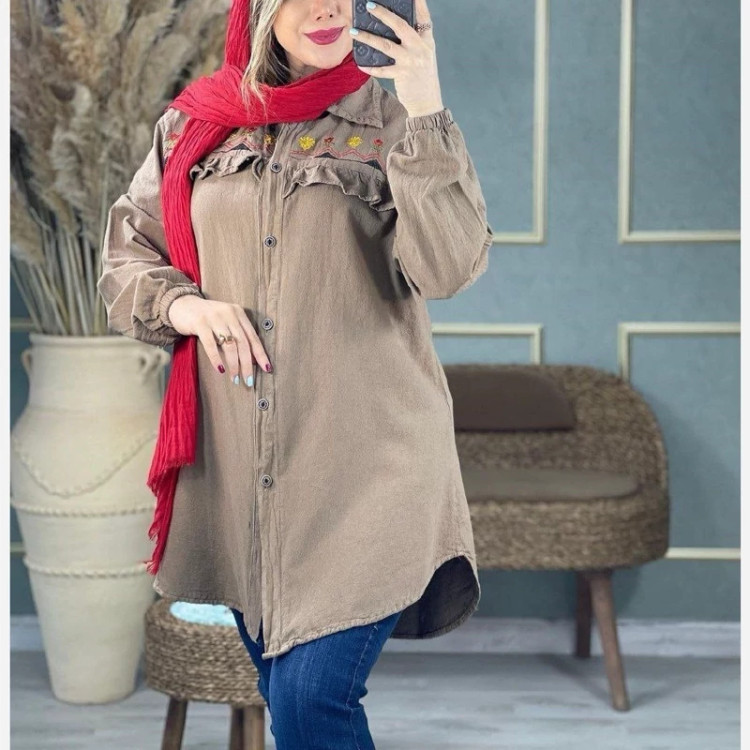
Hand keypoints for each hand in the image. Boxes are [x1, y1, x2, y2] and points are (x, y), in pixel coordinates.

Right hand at [168, 295, 271, 387]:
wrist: (181, 304)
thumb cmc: (206, 318)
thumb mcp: (225, 321)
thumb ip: (237, 335)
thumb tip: (251, 360)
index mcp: (238, 313)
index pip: (253, 336)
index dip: (260, 354)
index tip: (266, 368)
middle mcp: (228, 313)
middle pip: (243, 343)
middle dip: (247, 364)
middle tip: (249, 380)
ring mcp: (214, 317)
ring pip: (229, 345)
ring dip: (234, 365)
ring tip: (235, 378)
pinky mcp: (200, 323)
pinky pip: (211, 345)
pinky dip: (217, 359)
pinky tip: (220, 370)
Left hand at [350, 0, 443, 117]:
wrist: (428, 104)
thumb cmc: (423, 79)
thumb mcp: (424, 56)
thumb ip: (414, 42)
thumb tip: (393, 29)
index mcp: (427, 41)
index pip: (423, 16)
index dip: (417, 2)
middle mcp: (420, 48)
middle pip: (400, 26)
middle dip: (383, 14)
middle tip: (369, 6)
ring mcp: (411, 61)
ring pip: (386, 45)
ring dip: (368, 37)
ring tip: (354, 32)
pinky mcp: (402, 75)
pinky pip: (382, 70)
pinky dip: (370, 67)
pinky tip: (360, 64)